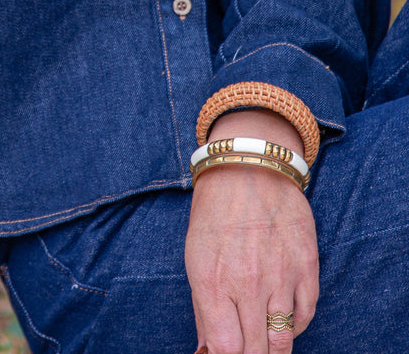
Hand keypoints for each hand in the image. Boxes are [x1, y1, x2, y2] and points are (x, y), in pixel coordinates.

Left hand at [184, 110, 318, 352]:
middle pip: (256, 351)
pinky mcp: (306, 266)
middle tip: (245, 343)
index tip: (227, 350)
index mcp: (213, 280)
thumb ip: (203, 309)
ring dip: (273, 346)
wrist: (248, 167)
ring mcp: (281, 276)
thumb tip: (207, 350)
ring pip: (283, 341)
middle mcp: (248, 283)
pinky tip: (282, 317)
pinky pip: (305, 315)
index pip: (226, 349)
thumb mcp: (195, 257)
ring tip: (263, 337)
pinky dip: (294, 324)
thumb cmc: (215, 212)